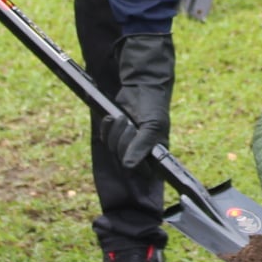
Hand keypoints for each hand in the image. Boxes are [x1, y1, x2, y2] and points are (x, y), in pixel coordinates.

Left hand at [106, 33, 173, 172]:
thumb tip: (128, 165)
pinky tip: (111, 118)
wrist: (141, 87)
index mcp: (156, 154)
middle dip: (123, 142)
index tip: (133, 148)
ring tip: (121, 117)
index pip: (144, 173)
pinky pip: (106, 139)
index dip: (136, 165)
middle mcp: (142, 152)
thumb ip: (142, 145)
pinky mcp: (116, 134)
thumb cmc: (153, 107)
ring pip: (113, 150)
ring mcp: (128, 143)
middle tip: (129, 125)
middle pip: (124, 161)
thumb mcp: (152, 126)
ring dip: (114, 133)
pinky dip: (106, 128)